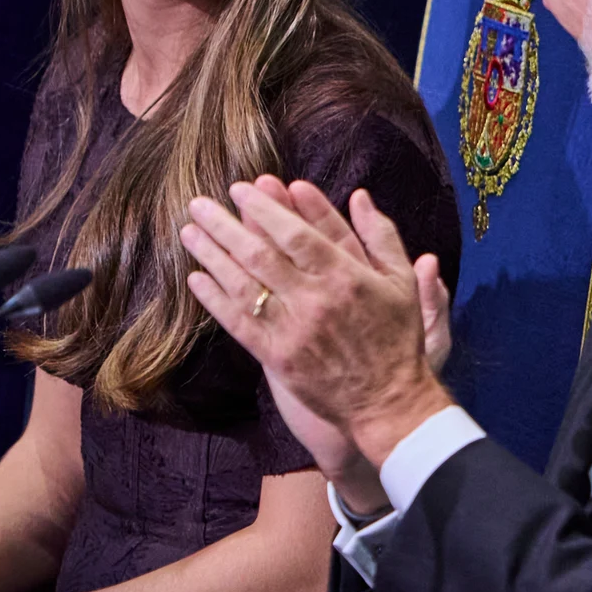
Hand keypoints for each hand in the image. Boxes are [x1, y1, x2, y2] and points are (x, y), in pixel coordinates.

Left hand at [180, 180, 452, 468]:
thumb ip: (380, 235)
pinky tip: (196, 278)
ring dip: (212, 255)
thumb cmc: (396, 337)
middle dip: (226, 225)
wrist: (387, 402)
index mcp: (346, 276)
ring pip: (243, 285)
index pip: (297, 233)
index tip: (243, 189)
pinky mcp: (277, 357)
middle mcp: (315, 300)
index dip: (266, 209)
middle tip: (200, 203)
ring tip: (189, 231)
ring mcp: (292, 330)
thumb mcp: (402, 280)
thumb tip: (360, 196)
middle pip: (260, 254)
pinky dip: (214, 299)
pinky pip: (238, 323)